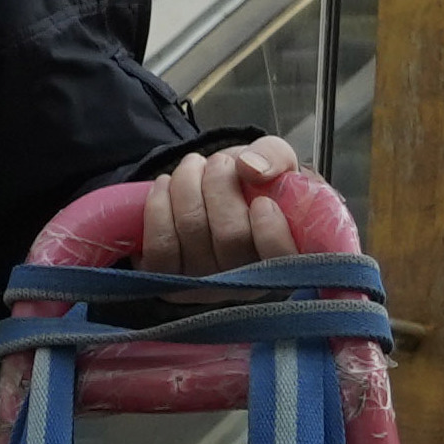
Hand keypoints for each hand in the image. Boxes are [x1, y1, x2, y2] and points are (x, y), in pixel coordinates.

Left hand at [141, 131, 308, 274]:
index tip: (262, 200)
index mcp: (286, 258)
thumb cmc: (255, 183)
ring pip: (192, 231)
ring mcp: (205, 285)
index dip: (270, 232)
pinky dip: (158, 207)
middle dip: (219, 186)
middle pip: (230, 235)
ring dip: (186, 187)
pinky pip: (159, 246)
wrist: (214, 195)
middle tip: (218, 162)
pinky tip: (164, 184)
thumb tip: (250, 167)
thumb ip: (274, 158)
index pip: (280, 258)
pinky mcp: (168, 279)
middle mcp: (246, 280)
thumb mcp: (276, 164)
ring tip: (192, 165)